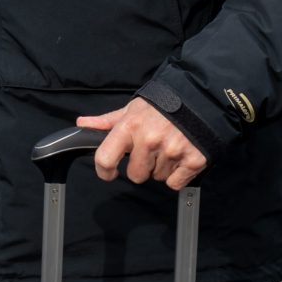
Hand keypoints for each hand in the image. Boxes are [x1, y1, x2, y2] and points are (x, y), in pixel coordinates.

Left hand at [78, 97, 208, 189]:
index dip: (104, 171)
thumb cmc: (162, 106)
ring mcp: (172, 151)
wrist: (199, 99)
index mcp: (130, 126)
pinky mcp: (192, 160)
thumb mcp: (133, 109)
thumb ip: (107, 121)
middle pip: (136, 175)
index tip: (109, 172)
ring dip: (162, 167)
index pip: (105, 159)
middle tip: (152, 150)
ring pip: (157, 177)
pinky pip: (175, 183)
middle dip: (142, 166)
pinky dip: (178, 174)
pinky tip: (180, 156)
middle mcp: (149, 139)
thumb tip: (82, 123)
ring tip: (169, 147)